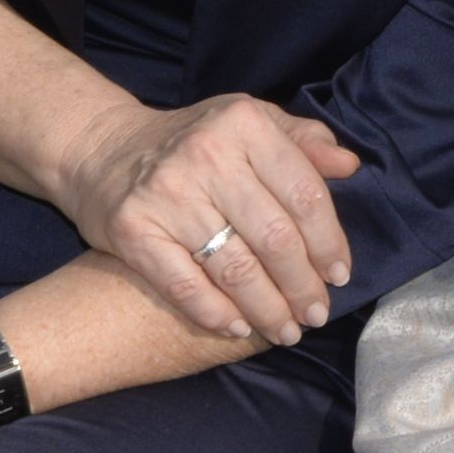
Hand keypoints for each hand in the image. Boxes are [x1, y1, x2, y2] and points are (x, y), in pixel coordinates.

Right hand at [55, 93, 360, 346]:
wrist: (103, 149)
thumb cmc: (196, 141)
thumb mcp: (251, 122)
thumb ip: (303, 141)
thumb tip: (350, 165)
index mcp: (244, 124)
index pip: (304, 194)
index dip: (329, 242)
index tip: (339, 276)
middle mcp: (206, 155)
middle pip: (274, 238)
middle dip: (302, 286)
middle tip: (316, 315)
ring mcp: (166, 194)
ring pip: (235, 268)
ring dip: (267, 309)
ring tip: (286, 330)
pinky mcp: (132, 229)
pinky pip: (184, 285)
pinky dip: (216, 313)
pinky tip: (238, 328)